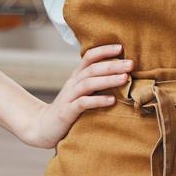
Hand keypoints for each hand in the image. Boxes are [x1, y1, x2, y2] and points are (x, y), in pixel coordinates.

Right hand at [19, 42, 133, 148]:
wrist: (44, 127)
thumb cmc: (69, 108)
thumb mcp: (81, 91)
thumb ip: (96, 82)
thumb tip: (123, 73)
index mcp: (77, 76)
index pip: (89, 57)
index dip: (104, 50)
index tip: (121, 47)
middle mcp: (73, 83)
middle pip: (92, 69)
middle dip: (112, 65)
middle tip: (131, 64)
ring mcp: (69, 97)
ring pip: (88, 84)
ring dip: (108, 80)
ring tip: (125, 78)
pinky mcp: (67, 112)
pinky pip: (83, 103)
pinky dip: (98, 100)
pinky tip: (112, 100)